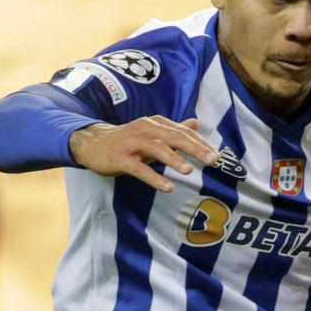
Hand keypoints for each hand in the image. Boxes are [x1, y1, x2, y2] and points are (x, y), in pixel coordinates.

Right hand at [69, 115, 218, 191]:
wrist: (92, 143)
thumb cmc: (128, 140)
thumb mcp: (152, 134)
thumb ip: (175, 130)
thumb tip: (196, 123)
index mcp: (156, 124)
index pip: (183, 132)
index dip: (201, 143)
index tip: (218, 156)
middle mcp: (145, 129)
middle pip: (174, 137)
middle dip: (194, 149)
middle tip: (213, 160)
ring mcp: (132, 143)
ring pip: (156, 149)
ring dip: (173, 159)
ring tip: (189, 171)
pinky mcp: (120, 158)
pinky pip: (139, 169)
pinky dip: (154, 178)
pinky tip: (168, 187)